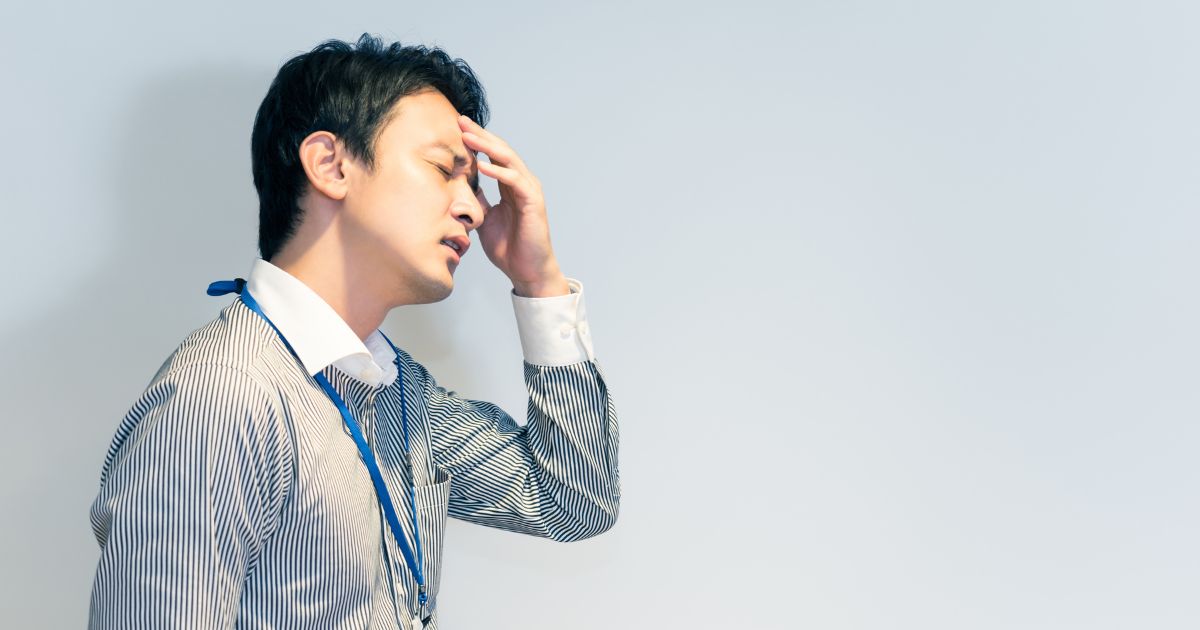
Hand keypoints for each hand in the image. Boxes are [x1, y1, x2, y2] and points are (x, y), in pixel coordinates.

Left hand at [459, 115, 568, 297]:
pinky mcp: (533, 203)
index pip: (492, 156)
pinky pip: (514, 181)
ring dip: (487, 147)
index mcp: (510, 186)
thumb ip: (478, 200)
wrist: (526, 272)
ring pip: (508, 161)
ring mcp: (529, 191)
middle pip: (500, 151)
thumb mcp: (485, 219)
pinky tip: (482, 166)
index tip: (456, 129)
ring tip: (468, 137)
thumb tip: (461, 185)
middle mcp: (522, 183)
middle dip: (480, 135)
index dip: (476, 142)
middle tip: (460, 121)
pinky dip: (498, 172)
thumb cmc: (509, 248)